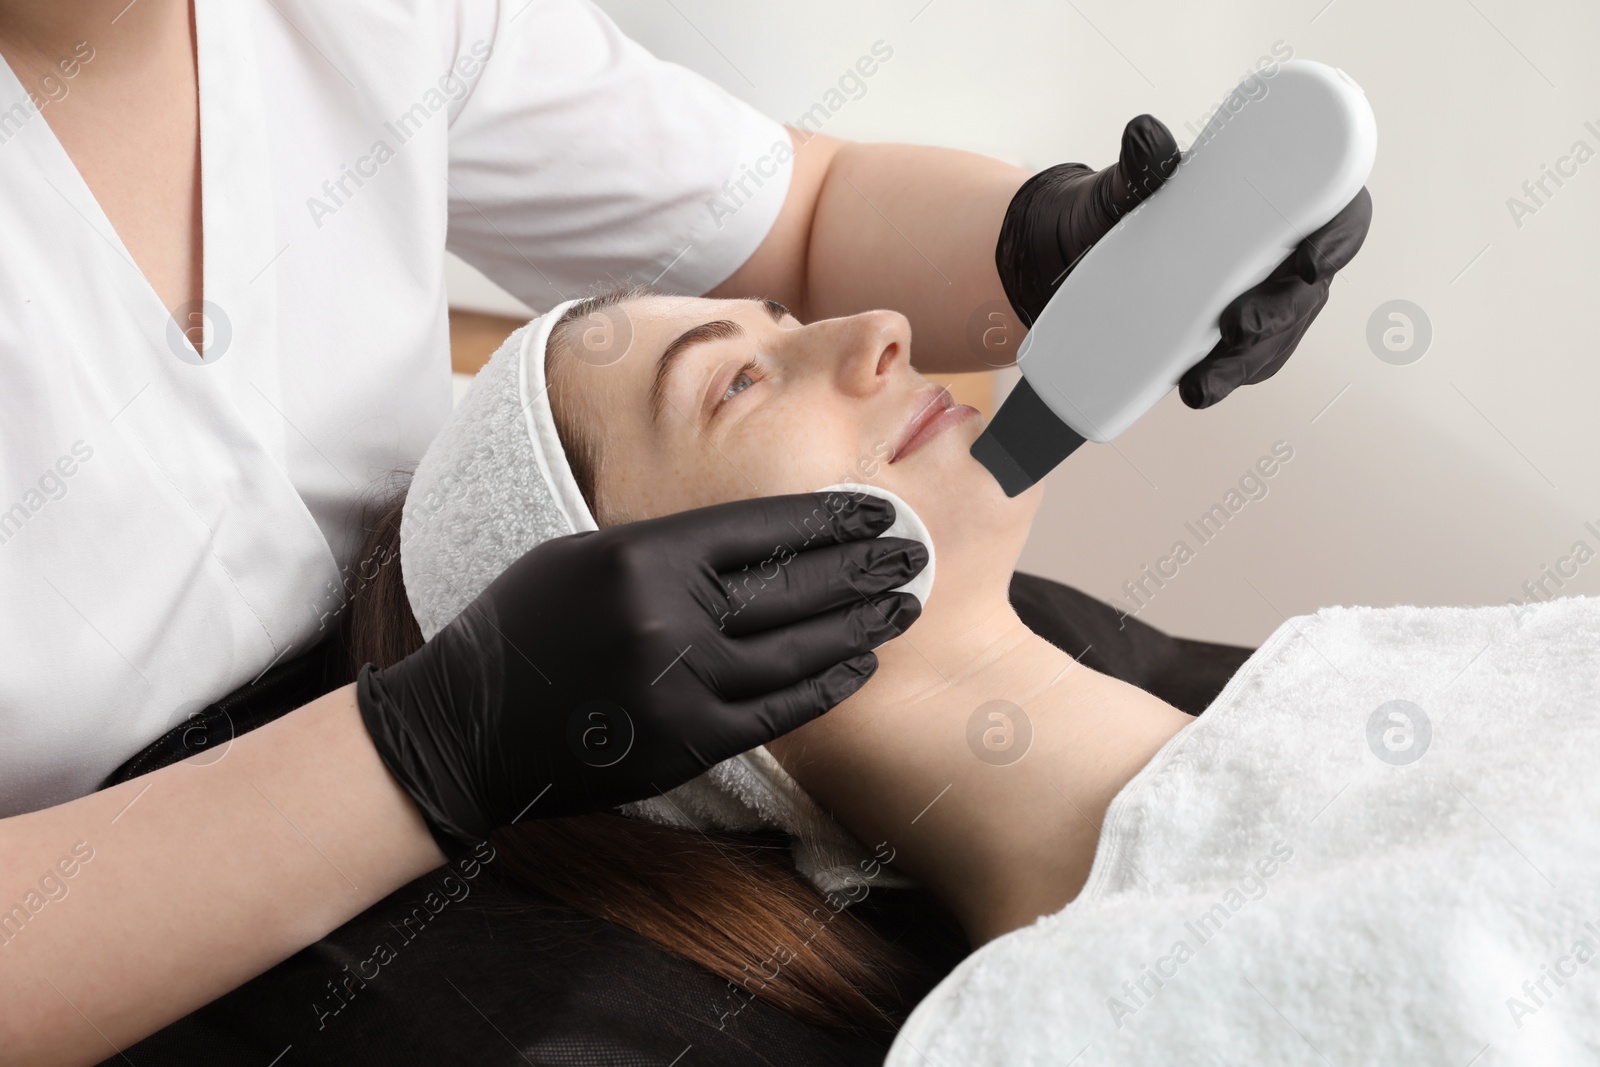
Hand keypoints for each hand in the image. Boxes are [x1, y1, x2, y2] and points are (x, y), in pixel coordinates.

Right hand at [356, 491, 927, 856]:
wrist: (465, 729)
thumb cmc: (522, 629)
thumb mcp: (581, 556)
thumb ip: (666, 546)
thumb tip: (756, 537)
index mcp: (639, 556)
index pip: (760, 529)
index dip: (828, 520)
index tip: (875, 513)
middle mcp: (666, 619)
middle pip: (791, 588)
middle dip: (861, 569)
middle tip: (912, 556)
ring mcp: (679, 688)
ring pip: (795, 651)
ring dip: (858, 627)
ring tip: (901, 607)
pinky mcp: (685, 745)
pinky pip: (777, 712)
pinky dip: (824, 686)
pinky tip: (859, 665)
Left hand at [994, 114, 1372, 408]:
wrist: (1081, 241)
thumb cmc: (1127, 200)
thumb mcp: (1133, 184)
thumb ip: (1146, 162)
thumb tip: (1143, 130)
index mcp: (1281, 203)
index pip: (1340, 215)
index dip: (1341, 239)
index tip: (1312, 262)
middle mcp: (1280, 254)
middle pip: (1308, 292)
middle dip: (1280, 317)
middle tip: (1237, 324)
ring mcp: (1257, 298)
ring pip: (1277, 338)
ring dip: (1247, 362)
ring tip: (1206, 379)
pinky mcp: (1226, 335)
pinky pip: (1242, 363)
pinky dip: (1222, 380)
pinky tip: (1197, 391)